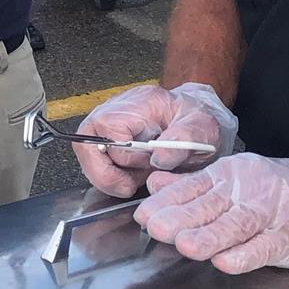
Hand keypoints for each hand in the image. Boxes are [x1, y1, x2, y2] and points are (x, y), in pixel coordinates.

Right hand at [75, 81, 239, 196]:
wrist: (196, 122)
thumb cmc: (197, 122)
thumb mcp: (202, 128)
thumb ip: (184, 139)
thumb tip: (159, 158)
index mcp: (141, 102)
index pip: (110, 129)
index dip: (124, 156)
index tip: (146, 167)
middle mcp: (116, 109)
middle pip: (86, 142)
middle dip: (106, 173)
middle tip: (130, 185)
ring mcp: (107, 122)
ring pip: (86, 154)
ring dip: (108, 175)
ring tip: (135, 178)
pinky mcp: (105, 136)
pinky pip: (93, 160)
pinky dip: (110, 175)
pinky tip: (131, 175)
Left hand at [134, 148, 288, 274]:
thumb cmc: (272, 190)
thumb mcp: (232, 180)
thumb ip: (192, 185)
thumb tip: (153, 184)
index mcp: (229, 176)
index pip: (193, 187)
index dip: (168, 202)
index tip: (143, 215)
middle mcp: (247, 191)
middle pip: (210, 205)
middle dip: (181, 218)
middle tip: (154, 229)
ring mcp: (271, 215)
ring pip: (236, 225)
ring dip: (210, 236)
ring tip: (185, 245)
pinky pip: (266, 247)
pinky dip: (246, 255)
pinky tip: (225, 263)